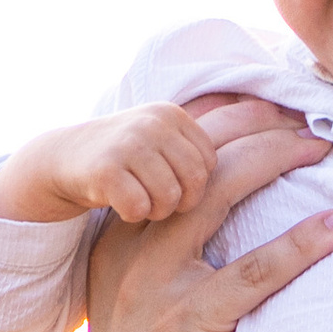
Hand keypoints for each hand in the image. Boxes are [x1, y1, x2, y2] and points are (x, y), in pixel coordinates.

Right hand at [0, 104, 222, 226]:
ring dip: (155, 212)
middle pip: (197, 184)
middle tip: (156, 201)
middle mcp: (153, 123)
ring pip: (170, 199)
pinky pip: (139, 208)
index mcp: (173, 115)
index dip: (197, 188)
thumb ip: (201, 145)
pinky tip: (119, 205)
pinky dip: (132, 216)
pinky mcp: (106, 168)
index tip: (173, 189)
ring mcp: (129, 143)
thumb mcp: (162, 142)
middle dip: (181, 204)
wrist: (64, 158)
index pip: (212, 165)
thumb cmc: (125, 158)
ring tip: (139, 201)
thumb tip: (268, 136)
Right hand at [74, 117, 332, 331]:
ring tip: (324, 148)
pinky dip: (303, 242)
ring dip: (280, 158)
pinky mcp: (190, 324)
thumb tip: (224, 236)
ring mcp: (157, 286)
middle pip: (196, 158)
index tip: (267, 105)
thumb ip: (167, 270)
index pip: (168, 157)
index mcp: (116, 244)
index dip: (222, 121)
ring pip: (222, 191)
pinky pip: (256, 268)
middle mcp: (130, 251)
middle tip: (305, 114)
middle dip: (256, 123)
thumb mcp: (139, 318)